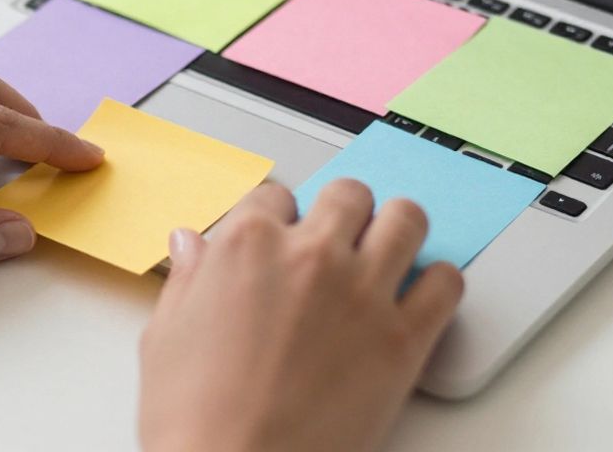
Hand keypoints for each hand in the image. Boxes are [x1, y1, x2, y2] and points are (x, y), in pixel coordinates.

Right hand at [138, 180, 463, 451]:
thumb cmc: (194, 418)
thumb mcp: (166, 337)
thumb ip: (187, 279)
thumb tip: (190, 245)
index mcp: (248, 245)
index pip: (276, 196)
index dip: (280, 218)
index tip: (283, 236)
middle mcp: (311, 256)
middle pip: (348, 195)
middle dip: (343, 212)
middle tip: (339, 238)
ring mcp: (362, 293)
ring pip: (407, 219)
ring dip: (397, 229)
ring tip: (389, 249)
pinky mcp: (403, 339)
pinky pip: (446, 283)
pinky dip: (438, 283)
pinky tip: (419, 296)